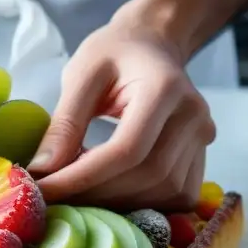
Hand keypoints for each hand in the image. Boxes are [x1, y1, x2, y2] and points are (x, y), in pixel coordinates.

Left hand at [27, 18, 215, 210]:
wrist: (153, 43)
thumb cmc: (114, 53)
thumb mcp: (81, 74)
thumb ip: (64, 122)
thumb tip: (44, 170)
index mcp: (164, 88)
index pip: (127, 149)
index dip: (83, 177)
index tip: (45, 190)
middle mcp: (193, 116)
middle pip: (148, 175)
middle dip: (96, 193)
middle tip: (55, 197)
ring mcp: (203, 137)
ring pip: (164, 192)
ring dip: (117, 203)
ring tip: (78, 193)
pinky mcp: (203, 154)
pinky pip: (177, 195)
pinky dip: (142, 203)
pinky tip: (110, 193)